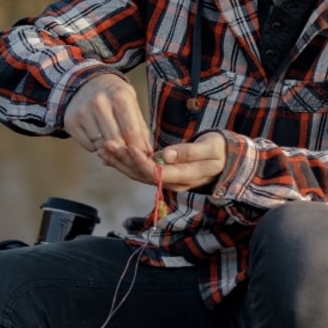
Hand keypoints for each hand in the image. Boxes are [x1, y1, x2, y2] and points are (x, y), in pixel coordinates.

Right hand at [64, 73, 151, 155]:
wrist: (84, 82)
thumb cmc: (113, 94)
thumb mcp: (130, 103)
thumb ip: (139, 127)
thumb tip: (146, 152)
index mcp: (119, 96)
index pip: (131, 131)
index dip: (139, 148)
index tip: (143, 155)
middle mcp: (99, 102)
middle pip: (116, 141)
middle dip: (125, 152)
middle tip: (129, 154)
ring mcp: (82, 112)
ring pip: (102, 146)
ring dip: (110, 149)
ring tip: (112, 139)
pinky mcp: (70, 122)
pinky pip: (89, 146)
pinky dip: (96, 147)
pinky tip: (98, 135)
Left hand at [98, 131, 226, 192]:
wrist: (225, 160)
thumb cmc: (219, 151)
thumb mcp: (210, 148)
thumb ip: (189, 152)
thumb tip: (166, 155)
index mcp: (184, 176)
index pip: (157, 172)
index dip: (140, 161)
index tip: (127, 147)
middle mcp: (171, 182)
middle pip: (142, 175)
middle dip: (123, 160)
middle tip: (107, 145)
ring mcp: (165, 180)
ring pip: (137, 174)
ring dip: (119, 162)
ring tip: (103, 149)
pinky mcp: (160, 174)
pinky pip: (139, 171)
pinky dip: (123, 163)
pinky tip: (110, 155)